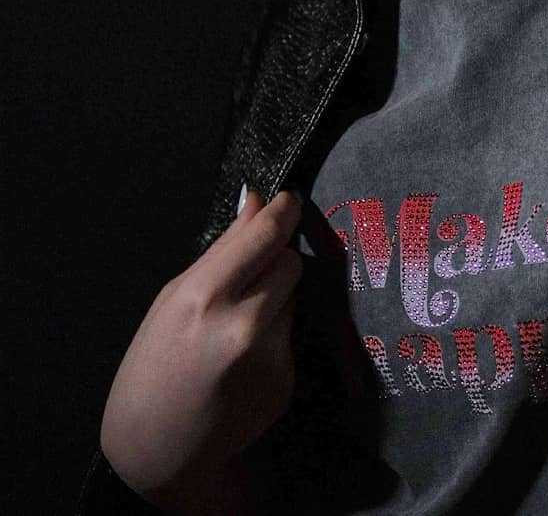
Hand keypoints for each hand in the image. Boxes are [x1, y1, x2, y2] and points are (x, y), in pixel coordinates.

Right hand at [99, 186, 303, 505]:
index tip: (290, 199)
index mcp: (204, 297)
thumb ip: (222, 250)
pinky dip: (274, 336)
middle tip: (249, 277)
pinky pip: (291, 335)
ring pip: (293, 297)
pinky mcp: (286, 381)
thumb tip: (257, 200)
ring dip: (275, 299)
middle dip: (277, 260)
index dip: (284, 210)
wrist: (157, 448)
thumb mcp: (173, 298)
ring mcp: (269, 356)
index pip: (265, 235)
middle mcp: (243, 324)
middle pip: (291, 262)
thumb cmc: (153, 365)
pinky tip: (242, 360)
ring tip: (236, 327)